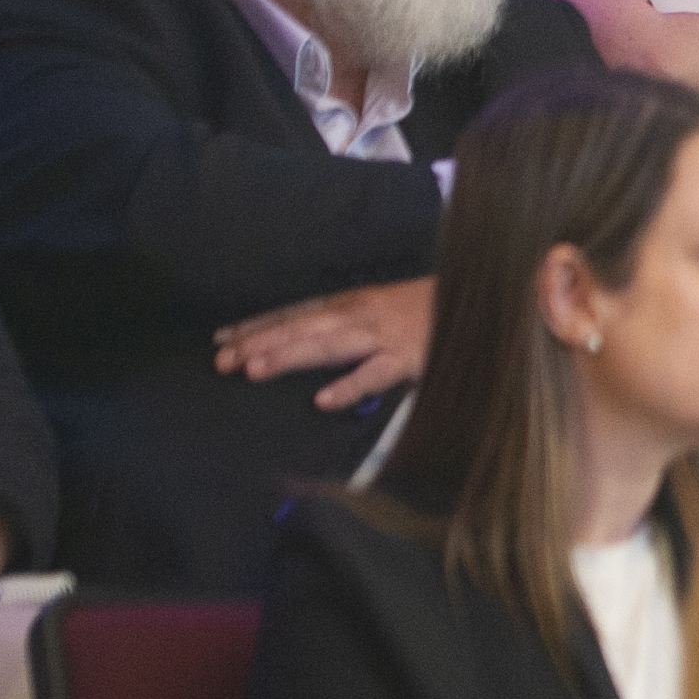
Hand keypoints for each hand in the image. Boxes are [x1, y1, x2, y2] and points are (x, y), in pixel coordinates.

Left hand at [213, 276, 435, 409]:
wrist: (476, 299)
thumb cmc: (423, 309)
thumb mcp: (375, 309)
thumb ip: (341, 323)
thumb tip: (299, 338)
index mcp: (348, 304)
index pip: (293, 314)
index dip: (257, 326)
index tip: (221, 339)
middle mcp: (358, 316)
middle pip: (300, 329)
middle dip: (260, 343)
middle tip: (223, 360)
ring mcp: (382, 336)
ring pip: (327, 347)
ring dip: (290, 356)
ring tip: (255, 370)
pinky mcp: (408, 359)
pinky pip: (375, 374)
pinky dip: (349, 385)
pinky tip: (324, 400)